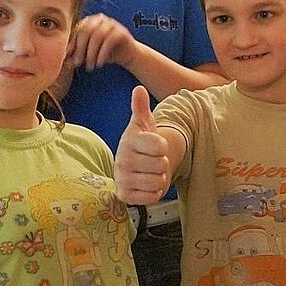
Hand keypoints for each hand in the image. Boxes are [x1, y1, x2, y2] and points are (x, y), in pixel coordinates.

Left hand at [68, 13, 139, 70]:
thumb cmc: (107, 52)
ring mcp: (112, 24)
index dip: (72, 43)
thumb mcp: (90, 53)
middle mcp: (101, 19)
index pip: (77, 29)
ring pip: (97, 37)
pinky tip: (100, 63)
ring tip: (90, 66)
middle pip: (86, 31)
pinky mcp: (122, 32)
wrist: (128, 55)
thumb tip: (65, 60)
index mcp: (91, 20)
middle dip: (80, 49)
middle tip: (78, 63)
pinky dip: (102, 54)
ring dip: (91, 53)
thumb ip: (78, 54)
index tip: (68, 57)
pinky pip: (109, 41)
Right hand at [114, 86, 170, 204]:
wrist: (134, 166)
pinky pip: (152, 196)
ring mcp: (122, 179)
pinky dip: (154, 192)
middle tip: (152, 161)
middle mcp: (122, 160)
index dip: (163, 147)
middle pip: (161, 165)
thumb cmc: (141, 144)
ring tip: (150, 172)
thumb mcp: (143, 124)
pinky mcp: (124, 196)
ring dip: (159, 178)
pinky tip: (146, 185)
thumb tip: (138, 89)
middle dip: (162, 164)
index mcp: (129, 141)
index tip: (155, 146)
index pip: (161, 146)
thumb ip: (140, 107)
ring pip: (158, 181)